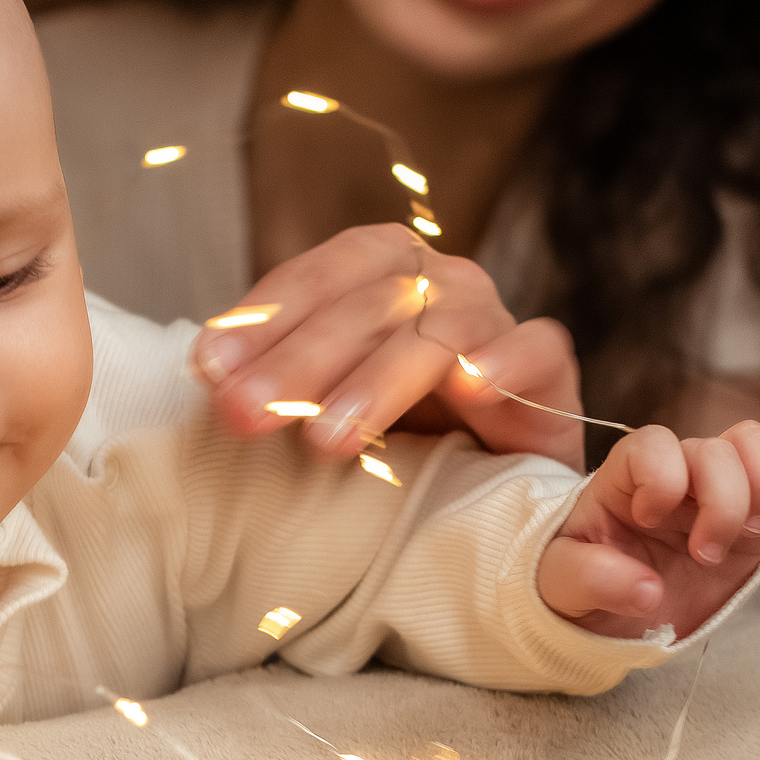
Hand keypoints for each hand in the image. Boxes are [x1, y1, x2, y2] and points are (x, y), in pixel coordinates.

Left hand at [191, 224, 587, 468]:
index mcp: (379, 271)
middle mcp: (438, 282)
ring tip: (326, 439)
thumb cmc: (394, 439)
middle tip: (246, 416)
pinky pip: (537, 348)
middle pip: (367, 303)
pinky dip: (505, 362)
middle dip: (298, 361)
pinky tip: (470, 388)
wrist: (490, 488)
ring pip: (436, 330)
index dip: (263, 317)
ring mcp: (494, 320)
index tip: (209, 369)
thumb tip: (210, 374)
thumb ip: (278, 377)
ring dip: (376, 382)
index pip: (318, 275)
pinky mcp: (551, 370)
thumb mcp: (324, 403)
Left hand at [538, 421, 759, 639]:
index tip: (649, 519)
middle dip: (720, 501)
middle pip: (713, 449)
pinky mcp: (757, 510)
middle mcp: (675, 473)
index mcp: (622, 479)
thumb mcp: (562, 586)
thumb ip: (591, 579)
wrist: (617, 616)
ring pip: (755, 446)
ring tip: (748, 536)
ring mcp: (720, 488)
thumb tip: (645, 588)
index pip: (651, 445)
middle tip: (703, 554)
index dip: (661, 476)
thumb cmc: (584, 589)